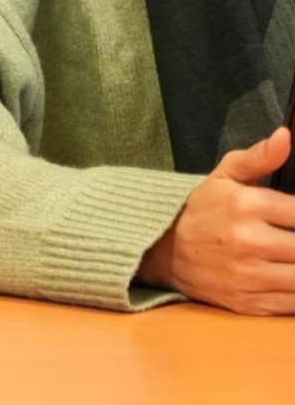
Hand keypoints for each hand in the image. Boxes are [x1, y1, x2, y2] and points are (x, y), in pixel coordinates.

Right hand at [139, 127, 294, 313]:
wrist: (160, 250)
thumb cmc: (199, 210)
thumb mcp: (223, 176)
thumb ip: (258, 158)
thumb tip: (284, 136)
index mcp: (247, 205)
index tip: (292, 219)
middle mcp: (248, 241)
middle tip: (289, 236)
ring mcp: (248, 275)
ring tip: (287, 253)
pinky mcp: (247, 302)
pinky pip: (292, 303)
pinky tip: (286, 274)